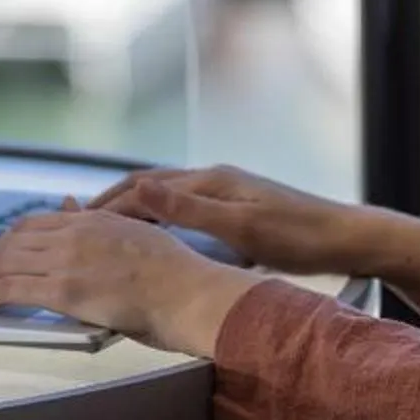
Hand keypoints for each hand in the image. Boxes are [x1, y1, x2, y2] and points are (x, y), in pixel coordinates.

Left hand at [0, 202, 263, 356]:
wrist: (193, 293)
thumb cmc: (179, 275)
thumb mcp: (140, 236)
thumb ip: (106, 227)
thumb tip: (77, 209)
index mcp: (96, 221)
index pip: (37, 223)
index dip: (8, 239)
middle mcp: (76, 233)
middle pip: (13, 240)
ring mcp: (68, 260)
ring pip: (4, 262)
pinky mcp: (65, 290)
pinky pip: (10, 288)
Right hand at [89, 165, 380, 276]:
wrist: (346, 238)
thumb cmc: (300, 236)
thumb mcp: (242, 227)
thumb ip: (189, 209)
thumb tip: (139, 188)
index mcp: (211, 181)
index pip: (143, 188)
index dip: (106, 205)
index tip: (72, 223)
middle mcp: (214, 181)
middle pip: (148, 188)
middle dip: (110, 204)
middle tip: (72, 225)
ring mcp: (225, 194)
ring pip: (164, 198)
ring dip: (131, 211)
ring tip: (100, 232)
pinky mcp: (236, 210)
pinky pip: (182, 210)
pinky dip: (156, 220)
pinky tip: (151, 238)